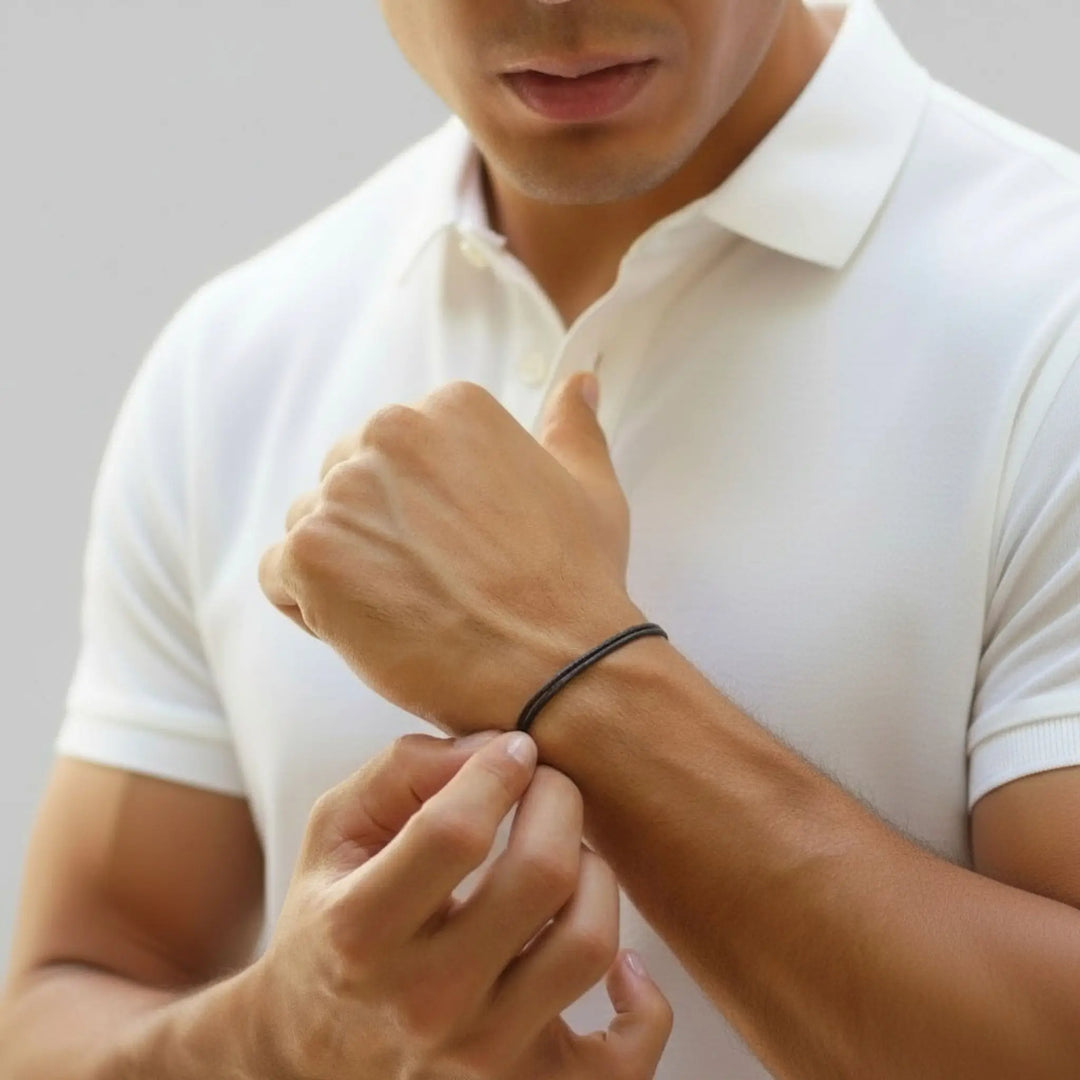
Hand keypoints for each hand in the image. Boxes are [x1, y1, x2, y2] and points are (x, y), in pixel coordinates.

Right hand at [244, 730, 672, 1078]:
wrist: (310, 1061)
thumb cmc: (331, 930)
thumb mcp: (335, 834)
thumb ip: (403, 771)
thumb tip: (495, 748)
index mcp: (362, 928)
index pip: (456, 830)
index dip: (499, 770)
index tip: (515, 750)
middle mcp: (423, 999)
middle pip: (541, 874)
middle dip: (559, 802)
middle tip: (548, 788)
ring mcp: (481, 1055)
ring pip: (590, 944)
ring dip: (597, 877)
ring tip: (570, 861)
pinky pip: (627, 1057)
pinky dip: (643, 1004)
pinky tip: (619, 965)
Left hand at [258, 374, 645, 734]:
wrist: (557, 667)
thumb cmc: (574, 582)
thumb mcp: (588, 488)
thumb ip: (571, 426)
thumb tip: (579, 383)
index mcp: (450, 408)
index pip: (397, 451)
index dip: (420, 510)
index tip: (457, 550)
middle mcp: (389, 433)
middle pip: (349, 481)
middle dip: (377, 531)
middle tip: (433, 584)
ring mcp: (343, 492)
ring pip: (314, 526)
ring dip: (345, 570)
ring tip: (407, 612)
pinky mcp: (308, 554)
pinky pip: (280, 574)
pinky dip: (313, 606)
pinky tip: (372, 628)